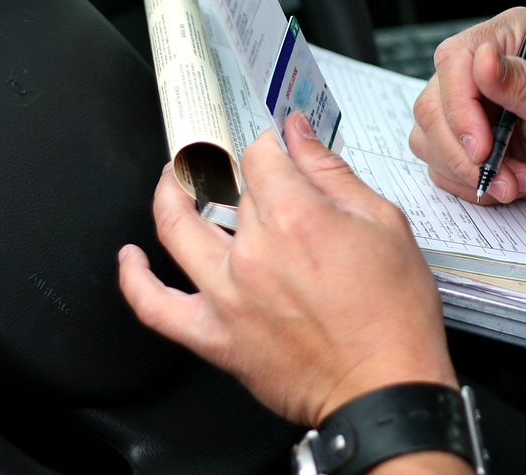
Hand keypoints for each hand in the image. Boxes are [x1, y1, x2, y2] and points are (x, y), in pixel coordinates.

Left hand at [119, 113, 456, 426]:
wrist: (386, 389)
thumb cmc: (393, 317)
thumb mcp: (384, 225)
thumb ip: (333, 174)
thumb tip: (300, 136)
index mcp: (295, 218)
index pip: (260, 155)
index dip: (268, 142)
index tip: (276, 146)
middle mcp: (253, 253)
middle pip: (230, 191)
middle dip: (243, 175)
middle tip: (251, 173)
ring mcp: (227, 296)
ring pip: (176, 229)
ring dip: (168, 194)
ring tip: (172, 181)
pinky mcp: (215, 337)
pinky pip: (154, 307)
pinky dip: (134, 279)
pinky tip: (132, 259)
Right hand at [409, 7, 525, 214]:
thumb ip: (523, 85)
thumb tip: (482, 60)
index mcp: (512, 39)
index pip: (455, 61)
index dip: (459, 107)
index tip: (482, 146)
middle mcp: (484, 69)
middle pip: (433, 104)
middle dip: (463, 150)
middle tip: (501, 173)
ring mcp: (473, 107)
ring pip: (429, 137)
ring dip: (468, 171)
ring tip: (516, 180)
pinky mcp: (469, 142)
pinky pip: (440, 164)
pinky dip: (470, 183)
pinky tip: (509, 184)